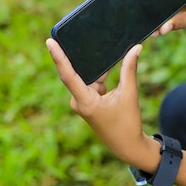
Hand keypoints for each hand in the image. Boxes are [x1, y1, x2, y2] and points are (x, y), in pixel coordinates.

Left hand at [46, 38, 152, 165]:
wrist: (127, 146)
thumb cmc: (128, 123)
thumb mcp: (129, 94)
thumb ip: (129, 69)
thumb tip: (136, 48)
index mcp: (85, 102)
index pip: (68, 75)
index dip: (58, 57)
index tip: (50, 41)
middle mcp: (79, 101)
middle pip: (79, 72)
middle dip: (89, 60)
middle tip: (92, 40)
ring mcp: (82, 102)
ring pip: (88, 77)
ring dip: (100, 72)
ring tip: (109, 61)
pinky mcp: (87, 102)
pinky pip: (91, 83)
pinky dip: (101, 78)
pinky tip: (110, 70)